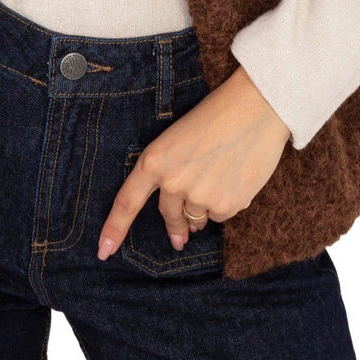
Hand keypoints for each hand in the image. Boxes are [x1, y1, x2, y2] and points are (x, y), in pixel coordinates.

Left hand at [97, 65, 291, 258]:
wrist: (256, 107)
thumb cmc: (215, 116)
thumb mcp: (178, 139)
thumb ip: (171, 174)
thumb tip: (186, 222)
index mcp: (154, 161)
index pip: (127, 201)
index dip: (114, 229)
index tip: (103, 252)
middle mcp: (173, 183)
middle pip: (168, 215)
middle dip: (174, 227)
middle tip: (179, 238)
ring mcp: (200, 197)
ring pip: (196, 219)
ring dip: (202, 212)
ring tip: (219, 179)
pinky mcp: (227, 205)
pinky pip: (221, 216)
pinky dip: (225, 204)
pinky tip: (235, 179)